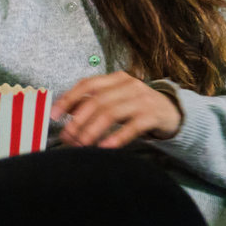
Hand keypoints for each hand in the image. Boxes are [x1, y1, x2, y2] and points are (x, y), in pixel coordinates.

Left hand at [51, 72, 180, 148]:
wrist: (171, 112)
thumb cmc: (136, 107)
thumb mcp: (115, 100)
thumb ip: (91, 103)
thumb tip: (64, 112)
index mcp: (116, 78)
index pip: (88, 84)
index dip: (69, 99)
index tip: (54, 114)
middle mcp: (129, 85)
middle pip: (98, 101)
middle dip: (79, 120)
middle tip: (68, 136)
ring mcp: (142, 99)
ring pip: (112, 112)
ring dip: (93, 130)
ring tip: (82, 144)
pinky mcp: (153, 115)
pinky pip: (133, 126)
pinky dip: (117, 137)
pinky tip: (105, 147)